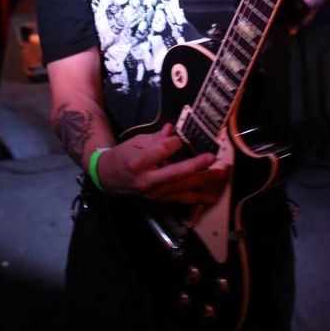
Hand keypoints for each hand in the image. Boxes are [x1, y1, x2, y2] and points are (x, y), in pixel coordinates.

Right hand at [98, 123, 227, 203]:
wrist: (110, 178)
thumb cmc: (123, 156)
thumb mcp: (135, 142)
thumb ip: (155, 138)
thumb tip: (172, 130)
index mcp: (138, 162)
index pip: (160, 151)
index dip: (173, 143)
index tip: (178, 138)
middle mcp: (147, 180)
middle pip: (175, 173)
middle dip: (196, 165)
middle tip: (212, 158)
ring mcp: (155, 193)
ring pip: (182, 187)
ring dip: (203, 180)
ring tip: (220, 173)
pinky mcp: (160, 200)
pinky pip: (181, 199)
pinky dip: (198, 198)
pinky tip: (211, 197)